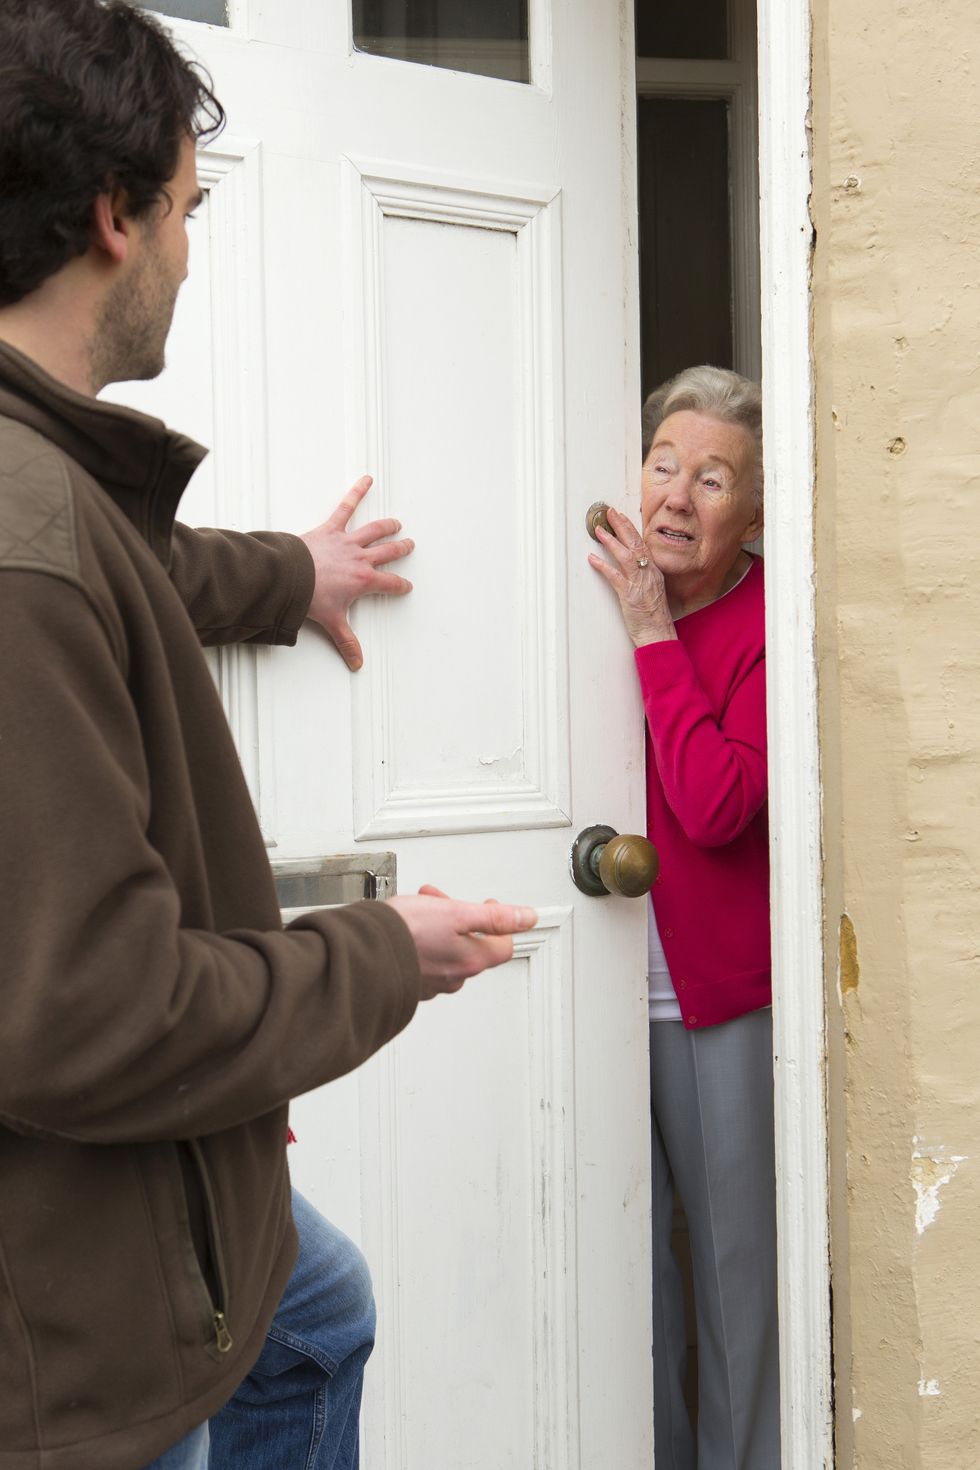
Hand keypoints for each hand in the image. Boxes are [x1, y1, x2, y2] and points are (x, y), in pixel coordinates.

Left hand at [300, 475, 413, 670]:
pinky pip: (346, 508)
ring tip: (396, 523)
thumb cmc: (310, 597)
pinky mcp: (331, 528)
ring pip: (374, 531)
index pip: (390, 584)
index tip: (406, 586)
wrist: (290, 577)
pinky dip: (357, 492)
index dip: (401, 586)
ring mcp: (347, 542)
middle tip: (409, 545)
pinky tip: (366, 479)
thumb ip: (346, 642)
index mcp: (364, 581)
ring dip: (387, 526)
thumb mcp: (332, 622)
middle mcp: (361, 559)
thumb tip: (357, 663)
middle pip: (388, 553)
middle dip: (400, 549)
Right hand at [386, 885, 537, 999]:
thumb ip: (495, 917)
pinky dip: (423, 940)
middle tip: (445, 901)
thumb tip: (527, 918)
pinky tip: (408, 927)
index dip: (502, 924)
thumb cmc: (405, 933)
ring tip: (421, 906)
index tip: (490, 906)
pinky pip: (427, 958)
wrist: (362, 951)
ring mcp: (432, 982)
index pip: (503, 947)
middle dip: (463, 918)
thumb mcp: (456, 913)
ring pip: (448, 950)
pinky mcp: (411, 982)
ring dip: (441, 926)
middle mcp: (454, 976)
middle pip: (473, 946)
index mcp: (471, 960)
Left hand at [587, 506, 675, 646]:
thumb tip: (633, 566)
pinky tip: (592, 559)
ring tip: (599, 531)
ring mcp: (640, 583)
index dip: (630, 528)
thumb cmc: (654, 616)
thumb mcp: (652, 591)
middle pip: (635, 544)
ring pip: (626, 556)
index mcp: (654, 571)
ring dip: (611, 541)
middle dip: (622, 526)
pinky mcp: (630, 595)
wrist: (659, 633)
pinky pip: (615, 577)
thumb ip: (643, 576)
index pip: (642, 544)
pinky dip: (603, 566)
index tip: (621, 516)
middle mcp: (648, 573)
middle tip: (610, 512)